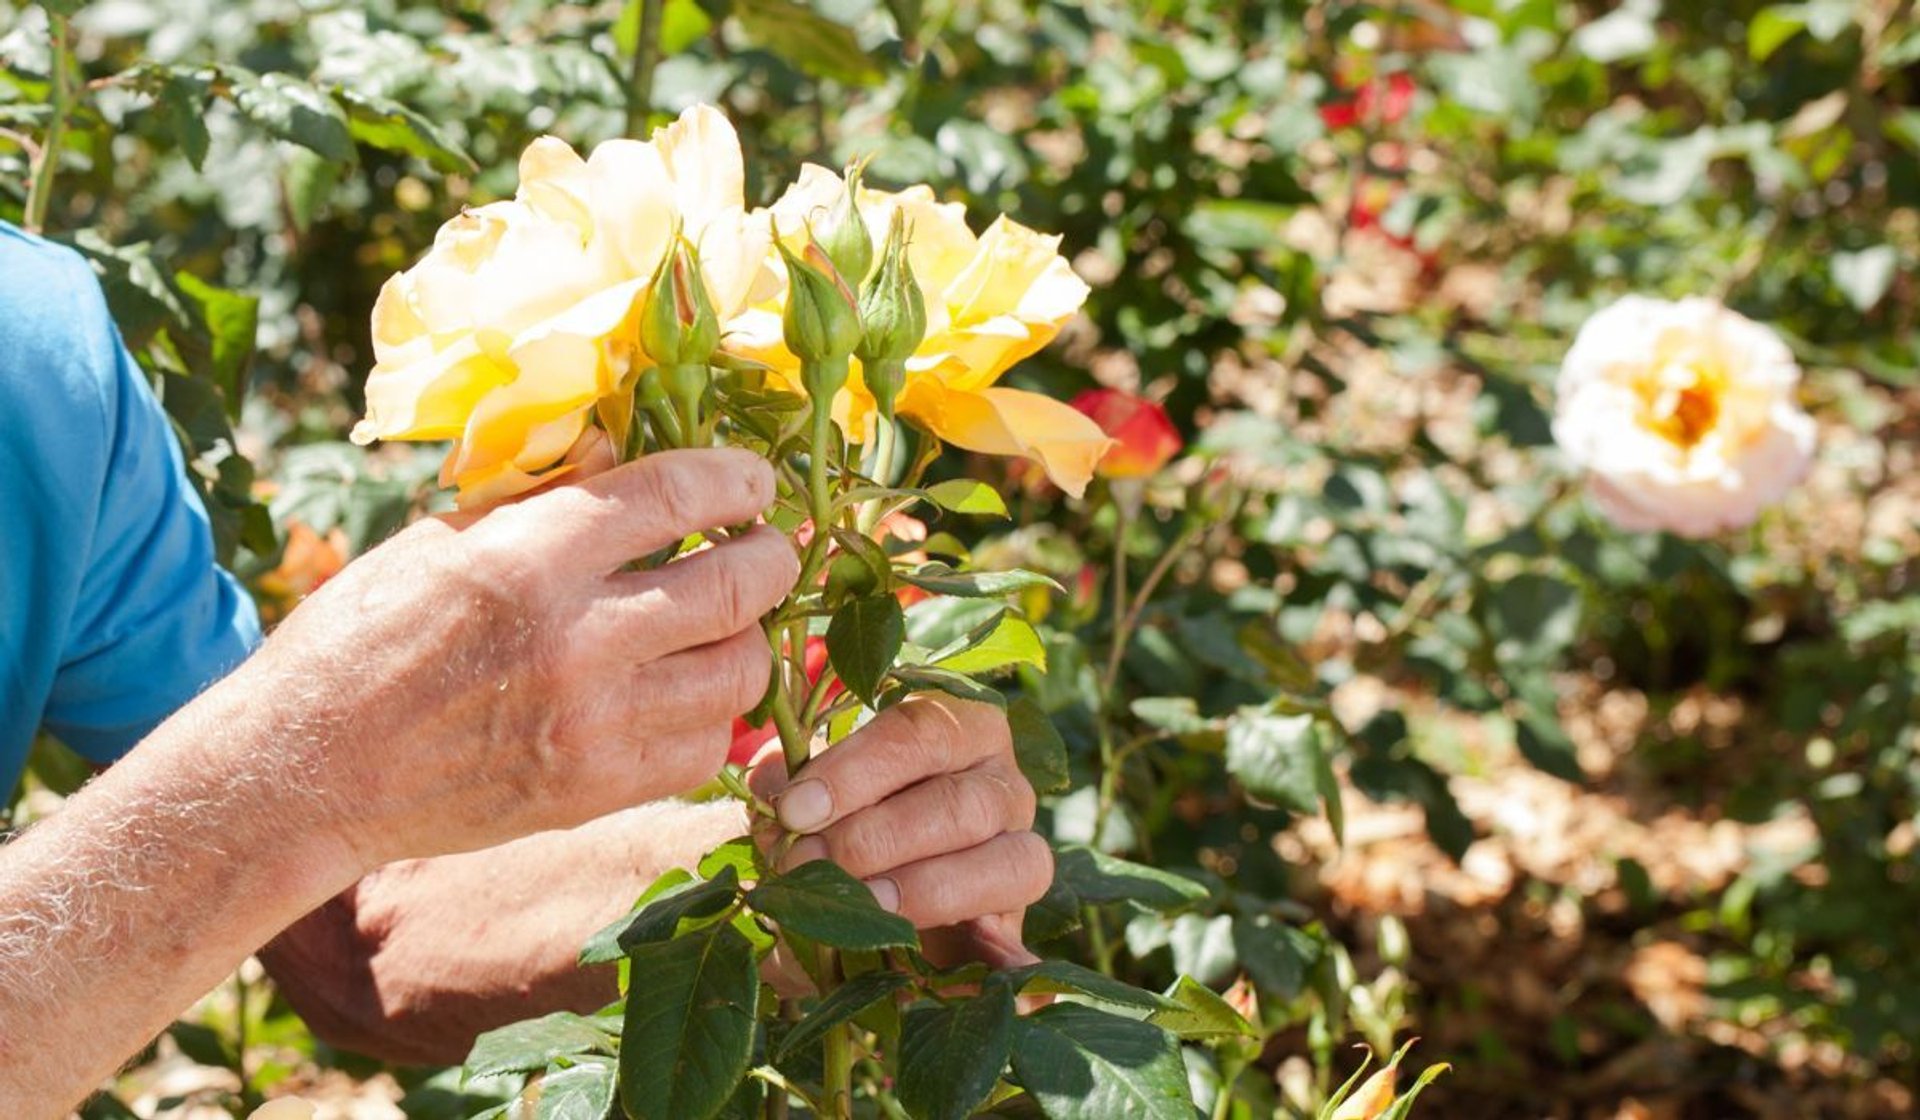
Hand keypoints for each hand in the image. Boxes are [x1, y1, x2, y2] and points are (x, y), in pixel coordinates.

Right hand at [252, 440, 797, 871]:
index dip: (736, 479)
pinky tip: (690, 691)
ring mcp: (593, 725)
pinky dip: (715, 716)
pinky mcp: (596, 791)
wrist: (308, 771)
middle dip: (773, 556)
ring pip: (740, 672)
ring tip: (732, 620)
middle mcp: (575, 641)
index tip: (756, 480)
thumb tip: (627, 452)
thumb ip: (544, 500)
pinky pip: (706, 749)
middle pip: (738, 586)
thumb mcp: (441, 539)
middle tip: (768, 546)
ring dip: (751, 637)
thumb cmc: (362, 639)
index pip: (676, 497)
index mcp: (530, 559)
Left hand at [748, 694, 1052, 970]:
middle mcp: (1004, 785)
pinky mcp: (1014, 927)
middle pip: (961, 803)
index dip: (856, 770)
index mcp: (959, 730)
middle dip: (876, 838)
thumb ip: (787, 790)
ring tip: (861, 905)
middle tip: (804, 861)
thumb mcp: (801, 794)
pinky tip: (962, 978)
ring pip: (1007, 863)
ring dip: (923, 889)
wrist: (840, 895)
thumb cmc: (824, 821)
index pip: (921, 731)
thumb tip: (779, 814)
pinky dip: (1003, 967)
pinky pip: (1022, 947)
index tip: (794, 809)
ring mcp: (1021, 854)